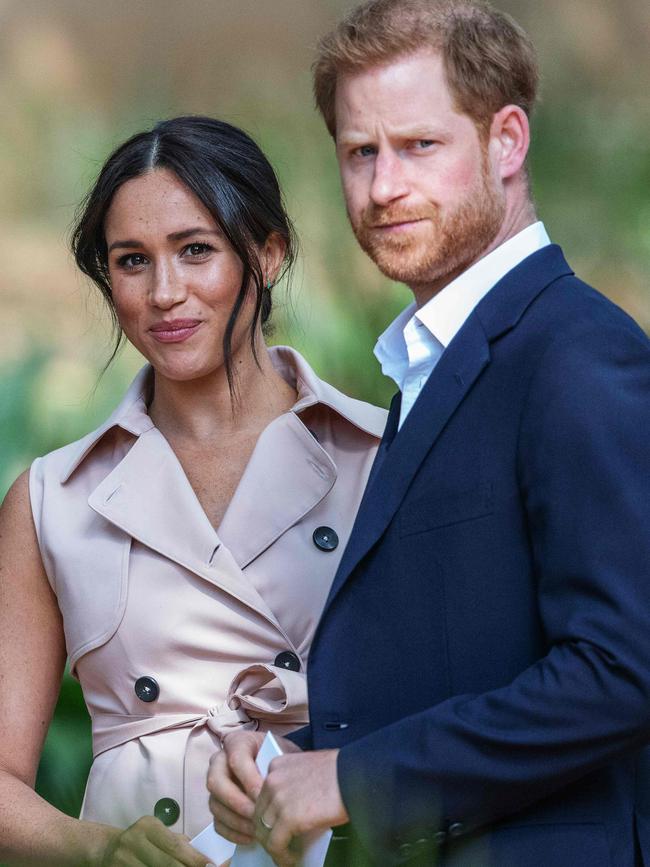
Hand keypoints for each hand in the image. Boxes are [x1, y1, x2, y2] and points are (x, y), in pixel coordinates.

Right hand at [100, 815, 212, 865]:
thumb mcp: (159, 835)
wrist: (107, 850)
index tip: (212, 866)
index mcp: (148, 826)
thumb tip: (206, 859)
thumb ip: (179, 844)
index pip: (176, 846)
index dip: (195, 859)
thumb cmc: (143, 842)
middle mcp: (133, 841)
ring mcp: (123, 860)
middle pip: (167, 864)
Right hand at [207, 731, 300, 844]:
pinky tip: (251, 838)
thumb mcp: (284, 755)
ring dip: (236, 821)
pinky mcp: (218, 806)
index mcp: (237, 742)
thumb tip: (273, 788)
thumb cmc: (283, 760)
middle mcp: (220, 761)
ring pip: (215, 805)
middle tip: (257, 814)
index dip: (248, 778)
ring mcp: (216, 785)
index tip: (265, 793)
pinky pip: (217, 823)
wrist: (282, 769)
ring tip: (258, 830)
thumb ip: (277, 766)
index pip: (235, 758)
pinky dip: (233, 833)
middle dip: (236, 801)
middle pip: (215, 781)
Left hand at [254, 749, 348, 866]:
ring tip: (286, 856)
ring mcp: (278, 799)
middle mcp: (272, 780)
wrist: (355, 774)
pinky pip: (275, 844)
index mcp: (277, 765)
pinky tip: (291, 861)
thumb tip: (292, 808)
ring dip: (274, 847)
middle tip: (281, 845)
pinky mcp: (287, 818)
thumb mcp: (308, 768)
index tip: (276, 827)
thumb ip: (293, 783)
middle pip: (259, 814)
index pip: (262, 796)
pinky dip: (282, 857)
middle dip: (268, 833)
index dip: (268, 815)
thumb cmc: (341, 771)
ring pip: (264, 832)